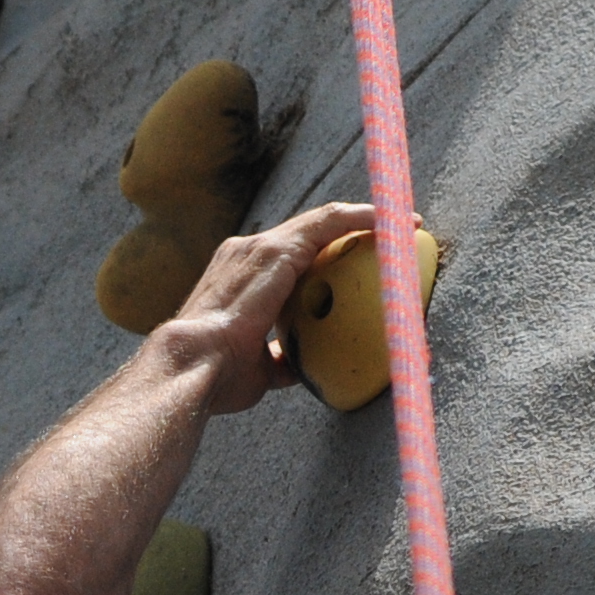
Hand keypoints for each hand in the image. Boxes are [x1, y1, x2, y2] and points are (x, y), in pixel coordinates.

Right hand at [147, 199, 375, 414]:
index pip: (290, 256)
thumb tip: (298, 363)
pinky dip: (364, 219)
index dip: (325, 253)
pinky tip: (394, 223)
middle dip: (351, 231)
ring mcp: (261, 247)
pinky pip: (331, 223)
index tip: (357, 260)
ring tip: (402, 224)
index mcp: (238, 277)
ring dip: (366, 220)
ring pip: (324, 221)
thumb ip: (280, 357)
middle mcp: (247, 252)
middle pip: (310, 232)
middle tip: (392, 238)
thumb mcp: (258, 367)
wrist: (192, 365)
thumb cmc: (217, 375)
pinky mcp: (278, 249)